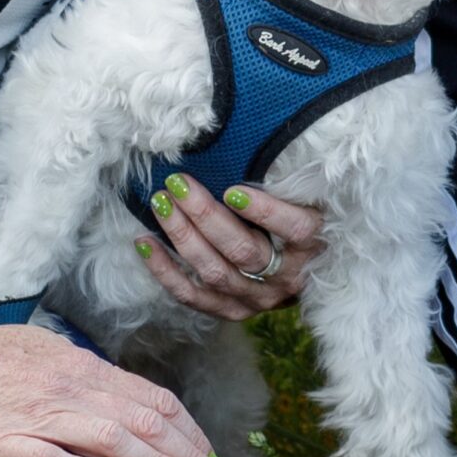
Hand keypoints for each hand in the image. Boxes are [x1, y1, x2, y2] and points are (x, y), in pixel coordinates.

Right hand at [0, 298, 222, 456]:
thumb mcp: (41, 357)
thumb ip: (83, 381)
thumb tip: (123, 405)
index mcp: (80, 369)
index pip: (153, 400)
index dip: (189, 433)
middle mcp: (66, 389)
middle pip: (144, 420)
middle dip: (188, 455)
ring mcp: (34, 416)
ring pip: (111, 437)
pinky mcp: (0, 443)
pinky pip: (48, 455)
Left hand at [137, 174, 323, 321]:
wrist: (304, 273)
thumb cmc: (297, 220)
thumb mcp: (304, 200)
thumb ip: (286, 183)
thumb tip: (249, 145)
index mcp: (311, 246)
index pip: (294, 229)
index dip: (265, 212)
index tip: (233, 190)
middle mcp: (286, 278)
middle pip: (244, 250)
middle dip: (206, 215)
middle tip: (178, 184)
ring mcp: (257, 299)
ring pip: (215, 272)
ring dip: (183, 237)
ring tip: (161, 204)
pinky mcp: (232, 311)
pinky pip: (193, 296)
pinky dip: (165, 271)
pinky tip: (144, 243)